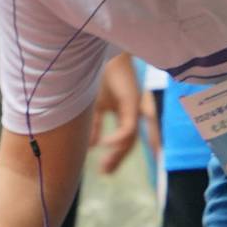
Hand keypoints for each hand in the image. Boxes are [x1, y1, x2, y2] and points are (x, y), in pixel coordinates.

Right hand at [93, 55, 143, 176]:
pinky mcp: (132, 101)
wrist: (98, 53)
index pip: (124, 137)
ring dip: (117, 154)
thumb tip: (92, 145)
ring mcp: (134, 106)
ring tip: (104, 166)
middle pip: (128, 141)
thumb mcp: (94, 104)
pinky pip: (127, 128)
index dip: (116, 153)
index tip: (105, 169)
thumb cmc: (95, 74)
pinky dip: (117, 139)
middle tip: (105, 172)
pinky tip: (104, 145)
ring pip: (130, 138)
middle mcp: (131, 110)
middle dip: (117, 158)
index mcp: (123, 110)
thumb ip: (95, 125)